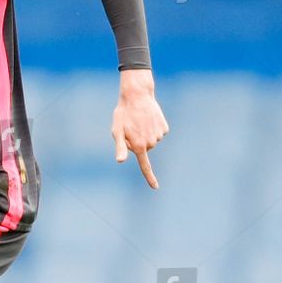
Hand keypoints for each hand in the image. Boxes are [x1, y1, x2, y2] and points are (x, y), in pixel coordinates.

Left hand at [111, 69, 168, 188]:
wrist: (138, 95)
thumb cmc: (123, 113)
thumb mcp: (117, 131)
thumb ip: (120, 147)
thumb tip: (120, 161)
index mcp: (139, 146)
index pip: (145, 166)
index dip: (150, 178)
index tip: (156, 187)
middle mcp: (151, 142)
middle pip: (144, 149)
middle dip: (137, 141)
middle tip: (130, 127)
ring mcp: (159, 135)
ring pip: (151, 140)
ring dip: (144, 133)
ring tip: (139, 120)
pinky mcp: (164, 128)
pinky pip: (157, 132)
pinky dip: (152, 127)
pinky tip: (147, 118)